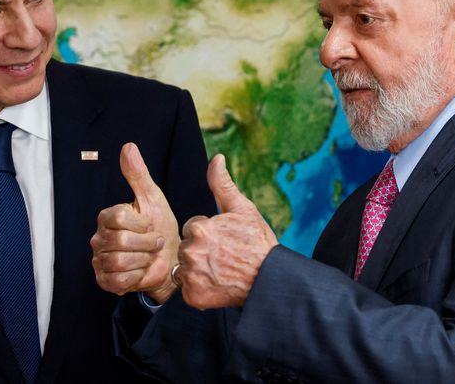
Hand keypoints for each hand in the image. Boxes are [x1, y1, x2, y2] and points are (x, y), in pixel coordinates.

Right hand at [90, 143, 180, 302]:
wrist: (170, 259)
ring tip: (148, 257)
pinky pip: (118, 280)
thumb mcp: (153, 198)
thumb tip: (128, 146)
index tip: (150, 225)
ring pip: (119, 261)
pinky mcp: (105, 280)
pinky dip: (135, 276)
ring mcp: (100, 260)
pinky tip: (141, 270)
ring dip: (142, 260)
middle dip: (146, 244)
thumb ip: (138, 174)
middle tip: (154, 243)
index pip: (118, 217)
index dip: (141, 224)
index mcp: (108, 216)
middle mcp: (99, 237)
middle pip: (120, 241)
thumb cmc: (161, 227)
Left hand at [176, 154, 277, 308]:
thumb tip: (216, 158)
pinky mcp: (193, 297)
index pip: (192, 228)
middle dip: (200, 250)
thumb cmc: (257, 242)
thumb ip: (222, 184)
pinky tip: (217, 285)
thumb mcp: (242, 209)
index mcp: (199, 229)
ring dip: (197, 270)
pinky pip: (187, 290)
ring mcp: (191, 276)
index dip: (208, 234)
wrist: (269, 279)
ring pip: (184, 269)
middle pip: (185, 248)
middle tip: (223, 257)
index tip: (225, 240)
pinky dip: (199, 289)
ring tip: (221, 271)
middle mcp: (191, 252)